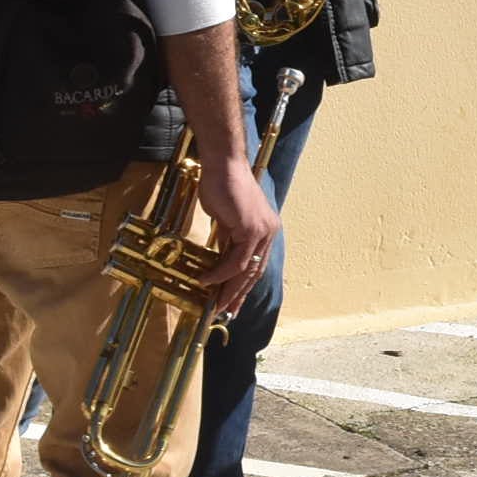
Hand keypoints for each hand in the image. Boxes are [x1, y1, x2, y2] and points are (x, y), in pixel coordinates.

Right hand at [194, 156, 278, 316]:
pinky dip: (221, 273)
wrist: (222, 165)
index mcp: (266, 230)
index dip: (244, 286)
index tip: (233, 301)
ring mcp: (262, 231)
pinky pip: (236, 260)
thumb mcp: (226, 219)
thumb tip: (219, 259)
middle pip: (254, 272)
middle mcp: (269, 232)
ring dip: (228, 289)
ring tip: (215, 304)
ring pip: (246, 270)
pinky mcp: (251, 229)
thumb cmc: (222, 186)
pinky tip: (207, 281)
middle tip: (226, 311)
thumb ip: (227, 239)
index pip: (257, 264)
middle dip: (238, 294)